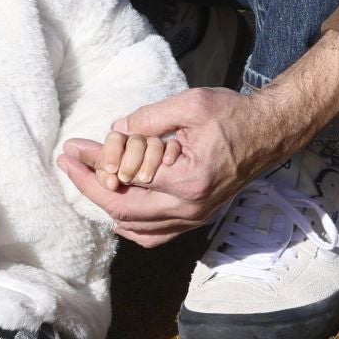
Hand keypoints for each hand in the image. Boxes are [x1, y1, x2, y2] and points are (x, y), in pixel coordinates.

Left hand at [59, 33, 338, 247]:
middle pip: (124, 210)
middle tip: (69, 161)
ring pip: (136, 228)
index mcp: (188, 180)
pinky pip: (154, 234)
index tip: (73, 148)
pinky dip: (129, 223)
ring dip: (106, 205)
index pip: (126, 179)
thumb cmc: (232, 115)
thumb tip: (115, 131)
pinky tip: (114, 202)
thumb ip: (149, 119)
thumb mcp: (190, 105)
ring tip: (84, 179)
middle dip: (90, 186)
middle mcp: (189, 208)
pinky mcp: (195, 218)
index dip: (93, 164)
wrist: (269, 133)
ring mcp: (193, 218)